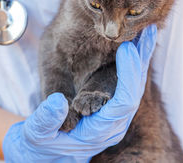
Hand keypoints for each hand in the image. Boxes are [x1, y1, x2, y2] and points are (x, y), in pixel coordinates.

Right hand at [2, 25, 156, 162]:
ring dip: (139, 59)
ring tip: (146, 32)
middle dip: (140, 61)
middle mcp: (113, 124)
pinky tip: (133, 44)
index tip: (126, 49)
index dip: (127, 75)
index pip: (123, 103)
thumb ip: (46, 121)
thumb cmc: (40, 145)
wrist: (45, 155)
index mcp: (99, 132)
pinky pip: (125, 83)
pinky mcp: (110, 106)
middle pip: (134, 90)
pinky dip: (131, 63)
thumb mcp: (37, 134)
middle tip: (146, 32)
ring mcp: (114, 115)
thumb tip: (58, 102)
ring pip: (133, 85)